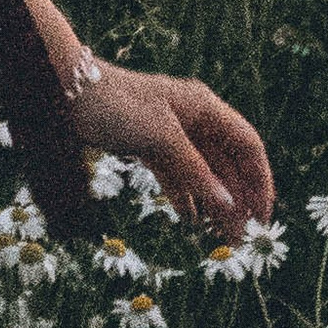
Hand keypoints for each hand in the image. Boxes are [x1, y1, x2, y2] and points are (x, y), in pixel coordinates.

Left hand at [74, 63, 273, 239]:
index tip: (262, 216)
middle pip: (227, 162)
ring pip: (203, 170)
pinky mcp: (148, 141)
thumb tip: (229, 206)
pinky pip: (177, 172)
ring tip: (219, 236)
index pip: (248, 145)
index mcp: (204, 107)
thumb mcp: (161, 138)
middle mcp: (193, 117)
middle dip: (237, 198)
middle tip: (239, 237)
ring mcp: (170, 130)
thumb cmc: (116, 104)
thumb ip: (195, 171)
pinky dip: (185, 194)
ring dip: (213, 201)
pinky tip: (189, 218)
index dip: (260, 180)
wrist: (65, 89)